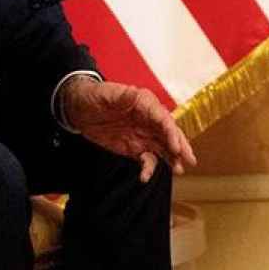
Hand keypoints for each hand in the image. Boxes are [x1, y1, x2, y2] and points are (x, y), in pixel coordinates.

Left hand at [61, 78, 197, 181]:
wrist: (79, 109)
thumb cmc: (94, 96)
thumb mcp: (106, 94)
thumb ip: (123, 96)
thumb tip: (134, 93)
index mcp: (145, 104)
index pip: (163, 119)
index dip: (171, 133)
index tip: (175, 146)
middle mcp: (149, 120)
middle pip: (169, 134)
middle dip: (180, 146)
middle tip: (189, 159)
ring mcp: (143, 135)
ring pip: (163, 148)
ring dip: (172, 159)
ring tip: (178, 170)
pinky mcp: (134, 148)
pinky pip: (146, 159)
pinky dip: (148, 168)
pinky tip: (145, 176)